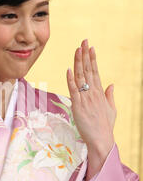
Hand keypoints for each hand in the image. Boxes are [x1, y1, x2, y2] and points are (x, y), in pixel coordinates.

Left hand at [66, 39, 115, 179]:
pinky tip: (69, 69)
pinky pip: (73, 90)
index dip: (92, 58)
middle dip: (85, 55)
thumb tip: (111, 84)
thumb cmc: (105, 126)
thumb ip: (110, 96)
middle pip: (88, 70)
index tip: (90, 47)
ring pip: (81, 77)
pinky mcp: (78, 106)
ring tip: (77, 49)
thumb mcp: (111, 109)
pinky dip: (70, 79)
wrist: (101, 140)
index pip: (95, 71)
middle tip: (83, 41)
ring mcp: (85, 99)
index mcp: (99, 92)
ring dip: (78, 62)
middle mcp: (93, 93)